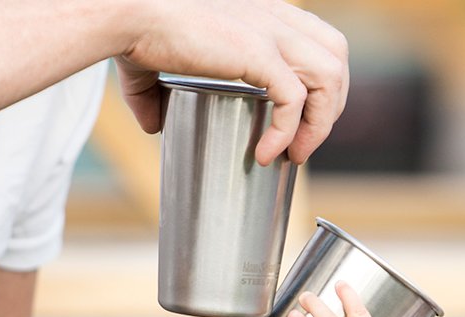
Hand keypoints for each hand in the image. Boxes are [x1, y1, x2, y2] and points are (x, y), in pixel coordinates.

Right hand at [115, 0, 348, 165]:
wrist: (127, 16)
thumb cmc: (135, 32)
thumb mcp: (153, 63)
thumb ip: (154, 94)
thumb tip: (153, 125)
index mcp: (263, 12)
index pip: (320, 41)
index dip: (322, 84)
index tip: (303, 122)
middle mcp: (274, 16)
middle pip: (337, 58)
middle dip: (331, 106)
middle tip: (303, 144)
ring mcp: (270, 32)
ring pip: (330, 78)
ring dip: (319, 123)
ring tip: (294, 155)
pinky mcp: (257, 53)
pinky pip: (294, 99)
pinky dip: (287, 132)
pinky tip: (265, 153)